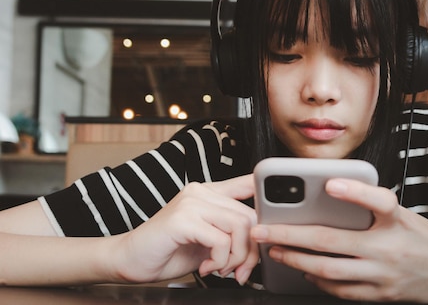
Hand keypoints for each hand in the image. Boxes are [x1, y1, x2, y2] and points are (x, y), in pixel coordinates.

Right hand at [112, 174, 257, 284]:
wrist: (129, 260)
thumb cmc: (168, 251)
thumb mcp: (209, 240)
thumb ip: (232, 235)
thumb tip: (261, 242)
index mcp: (210, 193)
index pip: (248, 183)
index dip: (267, 199)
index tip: (271, 226)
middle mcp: (202, 192)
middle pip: (250, 215)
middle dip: (251, 250)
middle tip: (239, 271)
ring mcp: (191, 203)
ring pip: (240, 226)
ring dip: (236, 257)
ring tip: (221, 269)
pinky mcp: (182, 219)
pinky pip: (220, 240)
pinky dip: (220, 260)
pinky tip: (207, 268)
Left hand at [250, 178, 427, 302]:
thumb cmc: (423, 236)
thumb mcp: (403, 214)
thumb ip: (371, 207)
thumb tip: (330, 197)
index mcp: (397, 222)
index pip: (378, 202)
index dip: (355, 192)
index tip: (329, 184)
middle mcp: (389, 250)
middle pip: (332, 244)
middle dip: (290, 238)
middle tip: (263, 231)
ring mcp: (383, 277)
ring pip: (329, 272)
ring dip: (296, 262)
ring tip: (276, 253)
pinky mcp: (381, 296)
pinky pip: (341, 292)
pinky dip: (319, 281)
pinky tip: (305, 272)